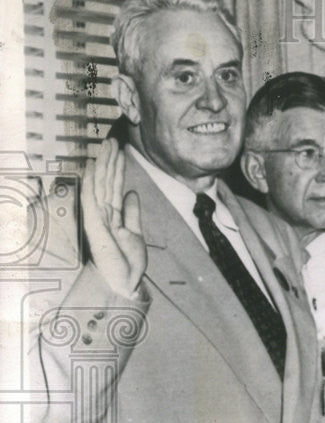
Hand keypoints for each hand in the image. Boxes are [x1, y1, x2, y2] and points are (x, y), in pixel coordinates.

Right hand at [81, 139, 144, 296]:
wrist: (125, 283)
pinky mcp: (94, 224)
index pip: (115, 187)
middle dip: (110, 160)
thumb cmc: (127, 261)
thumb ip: (132, 213)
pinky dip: (91, 182)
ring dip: (104, 165)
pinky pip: (91, 199)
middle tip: (112, 139)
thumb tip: (132, 193)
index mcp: (114, 215)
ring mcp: (98, 218)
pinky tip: (92, 166)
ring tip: (107, 145)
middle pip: (107, 182)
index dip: (118, 168)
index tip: (119, 151)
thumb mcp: (134, 233)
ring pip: (101, 185)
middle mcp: (104, 214)